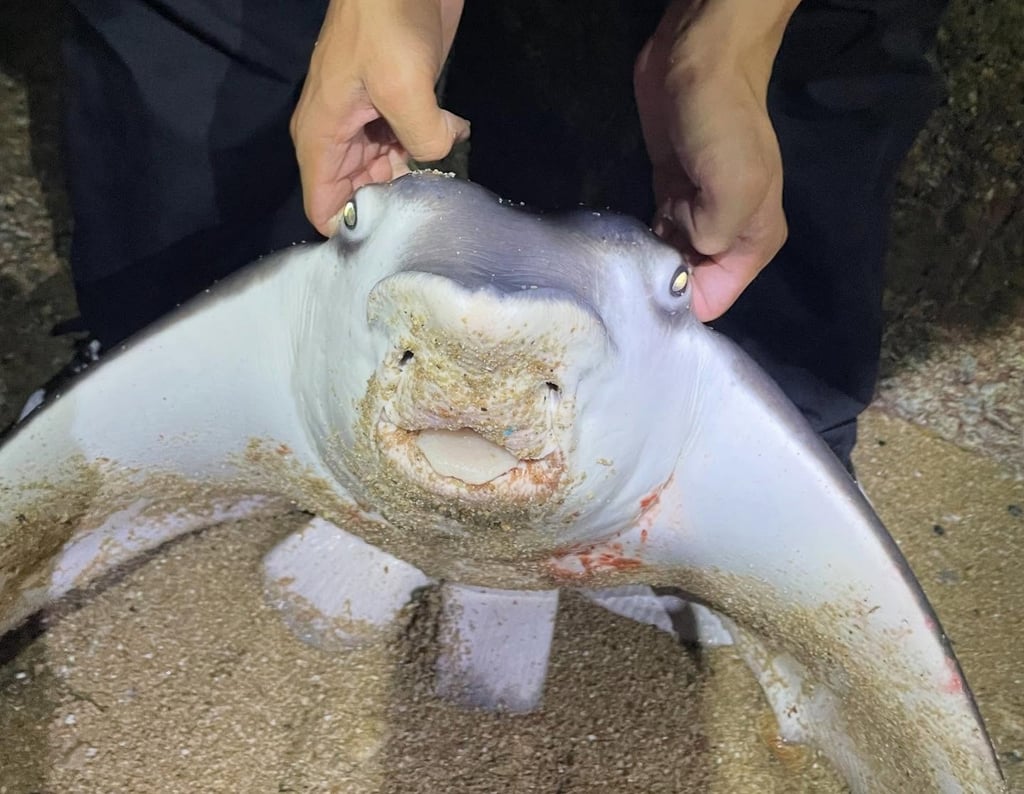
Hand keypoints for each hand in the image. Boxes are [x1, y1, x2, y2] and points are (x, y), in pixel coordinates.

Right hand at [291, 0, 468, 235]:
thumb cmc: (389, 20)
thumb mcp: (405, 87)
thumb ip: (421, 140)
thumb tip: (439, 159)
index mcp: (322, 136)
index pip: (322, 206)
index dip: (352, 228)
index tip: (392, 235)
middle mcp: (340, 136)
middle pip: (358, 194)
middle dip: (393, 203)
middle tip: (433, 202)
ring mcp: (369, 120)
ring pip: (386, 172)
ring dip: (416, 176)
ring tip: (447, 173)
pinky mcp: (397, 105)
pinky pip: (407, 145)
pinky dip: (428, 149)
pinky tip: (453, 141)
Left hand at [634, 0, 797, 321]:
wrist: (701, 58)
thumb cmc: (722, 124)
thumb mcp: (732, 188)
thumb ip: (712, 239)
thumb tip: (682, 261)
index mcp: (752, 243)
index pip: (714, 300)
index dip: (680, 304)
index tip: (646, 297)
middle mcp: (725, 236)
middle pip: (687, 284)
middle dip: (657, 284)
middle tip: (625, 275)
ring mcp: (695, 216)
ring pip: (667, 261)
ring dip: (644, 263)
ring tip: (619, 259)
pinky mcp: (668, 196)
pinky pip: (652, 234)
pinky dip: (638, 239)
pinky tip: (621, 239)